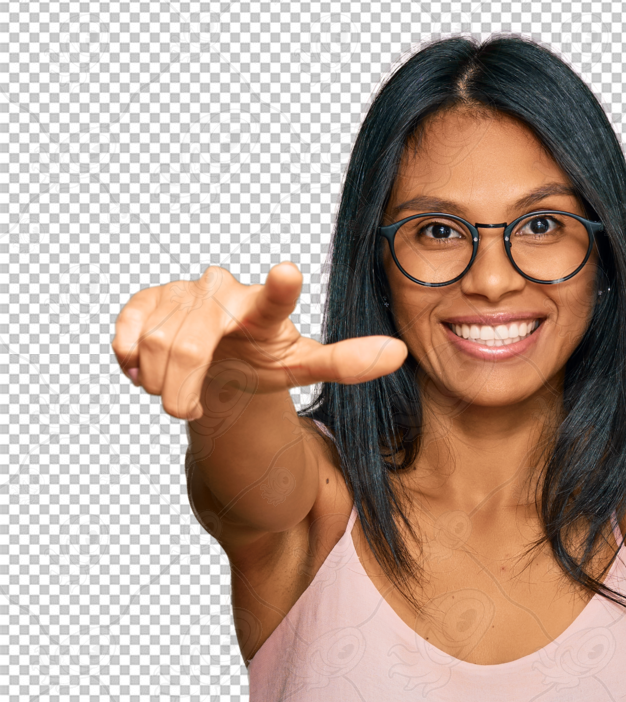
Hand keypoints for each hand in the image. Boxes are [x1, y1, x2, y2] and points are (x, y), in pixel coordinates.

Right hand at [111, 262, 408, 420]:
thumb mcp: (302, 365)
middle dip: (182, 389)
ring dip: (162, 384)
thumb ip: (346, 362)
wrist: (222, 361)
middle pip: (191, 348)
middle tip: (186, 409)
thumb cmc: (264, 359)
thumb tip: (400, 352)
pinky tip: (146, 370)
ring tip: (180, 390)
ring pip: (157, 348)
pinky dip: (132, 364)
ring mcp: (181, 292)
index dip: (280, 290)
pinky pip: (128, 337)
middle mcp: (222, 292)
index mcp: (263, 310)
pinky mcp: (145, 300)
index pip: (274, 300)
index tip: (289, 272)